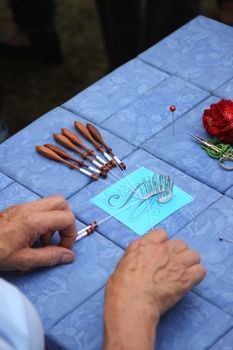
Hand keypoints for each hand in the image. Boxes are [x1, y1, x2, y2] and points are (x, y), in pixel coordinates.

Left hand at [0, 196, 76, 270]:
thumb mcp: (24, 260)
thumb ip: (50, 257)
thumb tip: (69, 256)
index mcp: (33, 220)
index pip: (66, 218)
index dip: (70, 235)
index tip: (63, 249)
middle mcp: (30, 208)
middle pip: (61, 203)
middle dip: (66, 220)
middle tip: (60, 238)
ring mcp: (23, 207)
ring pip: (50, 204)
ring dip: (54, 221)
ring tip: (44, 242)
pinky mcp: (17, 209)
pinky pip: (39, 209)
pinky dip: (43, 221)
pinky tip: (33, 238)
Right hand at [104, 229, 205, 349]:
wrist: (133, 301)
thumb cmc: (121, 286)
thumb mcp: (124, 263)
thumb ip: (137, 256)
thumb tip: (141, 261)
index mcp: (146, 243)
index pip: (162, 233)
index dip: (162, 244)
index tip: (159, 253)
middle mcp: (163, 249)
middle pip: (181, 243)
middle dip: (178, 253)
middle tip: (172, 266)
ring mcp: (177, 262)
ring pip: (194, 255)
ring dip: (189, 263)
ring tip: (183, 274)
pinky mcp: (186, 278)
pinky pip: (200, 271)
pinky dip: (196, 276)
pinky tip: (188, 282)